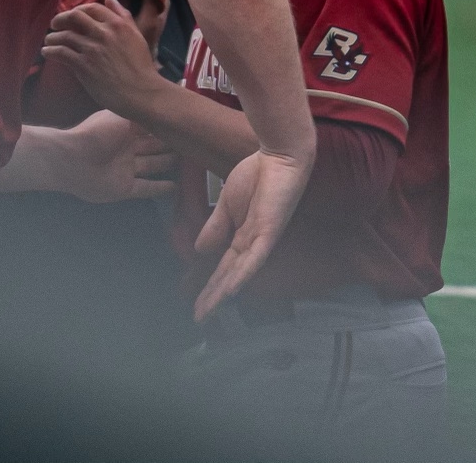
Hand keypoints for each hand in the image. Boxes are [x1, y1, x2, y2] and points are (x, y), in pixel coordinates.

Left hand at [42, 0, 161, 115]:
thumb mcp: (136, 35)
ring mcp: (92, 49)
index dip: (78, 10)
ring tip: (49, 41)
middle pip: (74, 17)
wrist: (141, 92)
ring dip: (53, 37)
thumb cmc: (141, 66)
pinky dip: (51, 51)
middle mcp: (103, 33)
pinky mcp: (84, 65)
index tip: (72, 16)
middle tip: (54, 24)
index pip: (92, 8)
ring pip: (65, 35)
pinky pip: (61, 53)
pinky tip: (47, 53)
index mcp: (117, 24)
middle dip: (61, 19)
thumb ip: (124, 16)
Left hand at [66, 109, 177, 202]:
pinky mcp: (125, 188)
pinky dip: (159, 188)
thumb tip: (161, 107)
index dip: (165, 125)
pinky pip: (146, 188)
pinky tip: (174, 187)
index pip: (150, 126)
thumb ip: (142, 114)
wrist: (74, 158)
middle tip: (191, 142)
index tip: (185, 123)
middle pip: (153, 146)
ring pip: (152, 165)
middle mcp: (128, 147)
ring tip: (188, 162)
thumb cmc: (99, 132)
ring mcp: (126, 168)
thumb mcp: (123, 115)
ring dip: (166, 164)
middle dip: (169, 144)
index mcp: (125, 128)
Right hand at [191, 148, 312, 321]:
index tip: (196, 304)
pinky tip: (231, 290)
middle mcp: (254, 244)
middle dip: (214, 297)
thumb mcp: (226, 204)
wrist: (279, 155)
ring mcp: (263, 239)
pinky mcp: (270, 231)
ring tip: (209, 311)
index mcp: (244, 237)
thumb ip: (215, 227)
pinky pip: (255, 257)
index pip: (224, 267)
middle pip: (230, 276)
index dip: (210, 286)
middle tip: (199, 319)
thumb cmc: (257, 175)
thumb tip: (198, 250)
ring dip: (224, 293)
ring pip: (240, 273)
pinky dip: (243, 274)